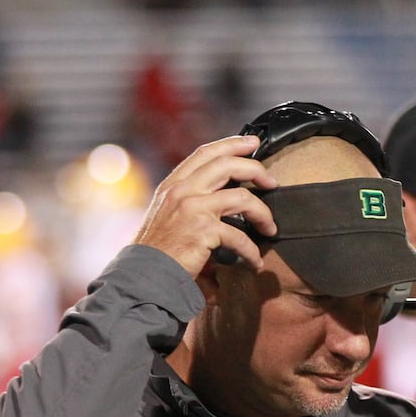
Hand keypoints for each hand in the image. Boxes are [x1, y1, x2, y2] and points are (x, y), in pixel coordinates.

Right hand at [133, 135, 277, 277]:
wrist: (143, 274)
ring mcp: (193, 208)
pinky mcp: (203, 231)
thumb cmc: (158, 250)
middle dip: (256, 169)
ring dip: (263, 212)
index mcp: (174, 184)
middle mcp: (182, 191)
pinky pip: (239, 236)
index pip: (206, 153)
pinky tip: (255, 261)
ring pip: (242, 197)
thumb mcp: (167, 214)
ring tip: (270, 227)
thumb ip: (188, 199)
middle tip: (272, 181)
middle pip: (227, 165)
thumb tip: (220, 193)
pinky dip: (251, 251)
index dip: (232, 144)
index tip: (253, 142)